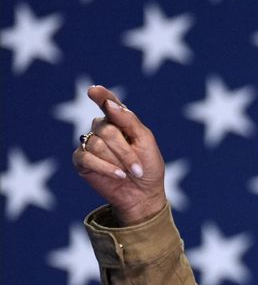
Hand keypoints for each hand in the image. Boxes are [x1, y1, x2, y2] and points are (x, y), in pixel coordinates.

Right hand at [72, 86, 166, 225]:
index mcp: (119, 120)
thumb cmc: (148, 165)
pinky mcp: (81, 161)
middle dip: (125, 150)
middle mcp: (102, 129)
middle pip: (106, 129)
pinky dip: (105, 168)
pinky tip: (119, 175)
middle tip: (137, 167)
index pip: (108, 103)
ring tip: (129, 172)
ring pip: (97, 144)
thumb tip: (110, 105)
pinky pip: (86, 158)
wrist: (144, 193)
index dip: (102, 96)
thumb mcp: (145, 141)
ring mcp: (90, 144)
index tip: (94, 91)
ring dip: (118, 161)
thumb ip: (129, 121)